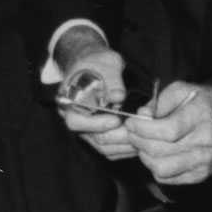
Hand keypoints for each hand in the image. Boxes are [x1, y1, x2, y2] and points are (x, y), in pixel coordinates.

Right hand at [53, 42, 137, 160]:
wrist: (95, 67)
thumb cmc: (98, 63)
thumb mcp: (105, 63)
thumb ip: (111, 79)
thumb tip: (119, 96)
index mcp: (69, 101)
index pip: (76, 121)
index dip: (96, 124)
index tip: (116, 119)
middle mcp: (76, 119)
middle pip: (93, 138)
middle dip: (117, 136)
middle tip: (137, 129)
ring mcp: (87, 129)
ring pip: (104, 147)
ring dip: (124, 144)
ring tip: (142, 135)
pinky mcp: (99, 135)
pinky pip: (111, 149)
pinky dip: (125, 148)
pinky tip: (140, 140)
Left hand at [121, 80, 211, 185]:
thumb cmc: (206, 102)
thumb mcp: (183, 90)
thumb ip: (159, 101)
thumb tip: (141, 116)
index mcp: (201, 117)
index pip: (167, 131)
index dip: (143, 129)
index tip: (131, 123)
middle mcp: (204, 142)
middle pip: (160, 150)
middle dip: (138, 141)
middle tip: (132, 132)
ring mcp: (204, 161)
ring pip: (161, 168)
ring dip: (144, 156)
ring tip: (143, 144)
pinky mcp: (201, 174)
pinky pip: (168, 178)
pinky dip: (155, 167)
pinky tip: (156, 154)